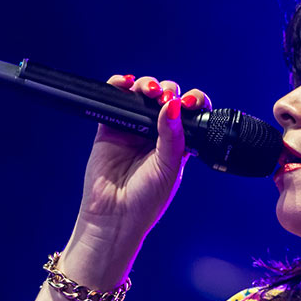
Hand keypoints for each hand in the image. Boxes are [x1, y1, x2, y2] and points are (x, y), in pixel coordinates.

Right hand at [73, 74, 212, 248]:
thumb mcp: (169, 167)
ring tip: (147, 91)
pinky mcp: (109, 128)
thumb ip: (172, 135)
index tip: (188, 103)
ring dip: (146, 85)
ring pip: (141, 95)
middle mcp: (156, 134)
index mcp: (177, 144)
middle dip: (167, 91)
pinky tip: (124, 84)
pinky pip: (114, 100)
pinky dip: (118, 86)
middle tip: (164, 98)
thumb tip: (174, 104)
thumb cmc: (146, 200)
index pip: (189, 113)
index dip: (191, 102)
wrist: (115, 216)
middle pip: (165, 98)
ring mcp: (132, 130)